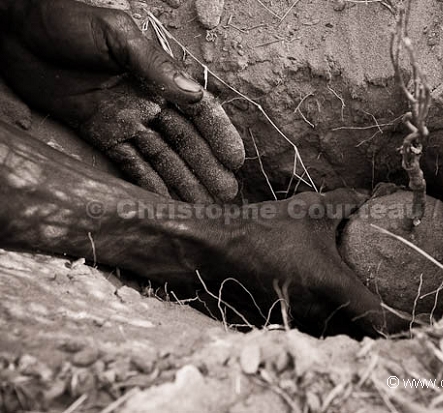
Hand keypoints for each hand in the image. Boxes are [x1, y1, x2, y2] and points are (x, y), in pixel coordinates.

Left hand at [0, 0, 242, 202]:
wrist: (15, 30)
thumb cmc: (66, 22)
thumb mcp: (116, 35)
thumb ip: (154, 65)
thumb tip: (193, 93)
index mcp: (157, 77)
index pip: (198, 110)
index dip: (219, 135)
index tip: (235, 160)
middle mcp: (147, 103)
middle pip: (184, 140)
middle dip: (206, 167)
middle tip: (226, 195)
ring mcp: (125, 121)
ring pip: (162, 157)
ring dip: (183, 182)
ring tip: (203, 207)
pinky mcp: (101, 134)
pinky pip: (130, 164)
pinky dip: (149, 183)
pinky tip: (165, 201)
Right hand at [0, 122, 409, 336]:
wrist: (213, 248)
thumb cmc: (263, 225)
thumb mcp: (311, 208)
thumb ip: (351, 201)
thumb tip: (385, 192)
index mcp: (330, 284)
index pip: (380, 319)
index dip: (406, 325)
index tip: (424, 319)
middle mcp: (317, 311)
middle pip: (363, 336)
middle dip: (385, 330)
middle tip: (407, 314)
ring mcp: (298, 320)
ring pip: (340, 335)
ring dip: (359, 329)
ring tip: (378, 313)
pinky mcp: (284, 321)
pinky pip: (317, 329)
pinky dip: (334, 325)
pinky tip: (338, 309)